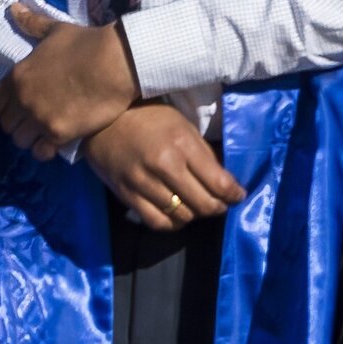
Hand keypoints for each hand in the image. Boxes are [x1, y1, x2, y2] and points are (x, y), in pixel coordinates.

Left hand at [0, 2, 139, 153]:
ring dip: (32, 138)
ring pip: (21, 140)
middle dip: (19, 124)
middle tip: (39, 120)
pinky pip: (41, 152)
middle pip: (7, 124)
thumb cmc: (89, 43)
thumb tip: (13, 9)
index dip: (5, 108)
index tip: (20, 107)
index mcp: (18, 76)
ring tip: (48, 133)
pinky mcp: (59, 132)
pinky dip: (45, 150)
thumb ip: (32, 24)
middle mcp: (23, 98)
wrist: (118, 62)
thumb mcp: (57, 30)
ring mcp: (39, 117)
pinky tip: (57, 143)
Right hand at [84, 103, 241, 230]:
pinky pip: (155, 221)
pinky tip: (176, 215)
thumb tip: (225, 182)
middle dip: (218, 207)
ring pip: (181, 215)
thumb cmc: (151, 120)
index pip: (218, 182)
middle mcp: (164, 165)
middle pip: (202, 203)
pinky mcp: (125, 194)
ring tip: (197, 207)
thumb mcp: (184, 127)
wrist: (104, 121)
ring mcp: (142, 182)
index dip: (233, 194)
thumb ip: (204, 155)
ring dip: (195, 215)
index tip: (238, 196)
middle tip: (220, 204)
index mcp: (183, 145)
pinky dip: (171, 223)